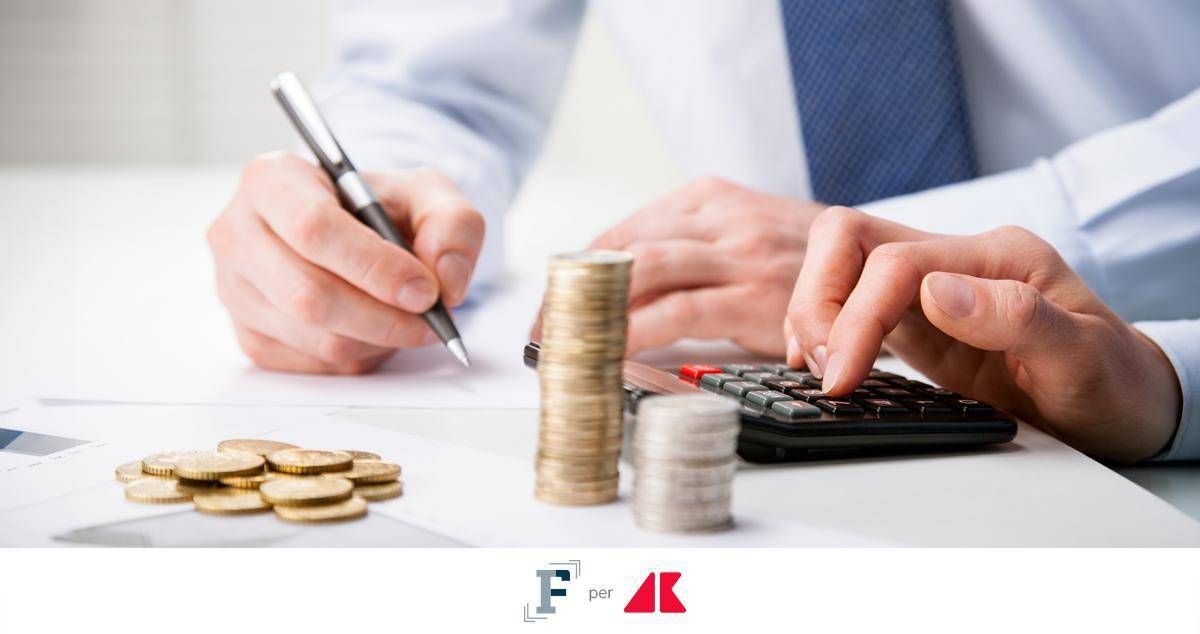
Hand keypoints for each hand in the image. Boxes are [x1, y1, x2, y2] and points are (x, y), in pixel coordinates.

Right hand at [208, 153, 484, 373]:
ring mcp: (235, 289)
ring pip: (315, 336)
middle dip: (384, 317)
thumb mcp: (430, 195)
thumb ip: (453, 226)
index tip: (425, 289)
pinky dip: (361, 356)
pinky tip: (377, 331)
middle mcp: (237, 233)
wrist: (360, 233)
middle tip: (432, 319)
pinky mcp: (250, 336)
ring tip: (411, 322)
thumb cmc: (385, 208)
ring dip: (379, 340)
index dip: (375, 267)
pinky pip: (313, 363)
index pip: (313, 229)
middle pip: (310, 294)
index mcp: (271, 180)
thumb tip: (446, 280)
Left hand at [533, 177, 823, 355]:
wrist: (886, 271)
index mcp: (711, 196)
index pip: (623, 231)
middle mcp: (721, 216)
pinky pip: (675, 312)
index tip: (552, 302)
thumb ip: (695, 248)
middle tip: (544, 329)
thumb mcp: (749, 232)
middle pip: (621, 247)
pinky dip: (632, 333)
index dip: (579, 270)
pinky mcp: (753, 296)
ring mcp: (738, 253)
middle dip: (571, 291)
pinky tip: (610, 352)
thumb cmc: (808, 264)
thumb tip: (628, 293)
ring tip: (565, 344)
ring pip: (640, 272)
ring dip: (593, 311)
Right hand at [784, 206, 1180, 461]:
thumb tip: (936, 293)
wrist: (1123, 404)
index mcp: (997, 254)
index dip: (855, 318)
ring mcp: (928, 287)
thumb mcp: (1084, 358)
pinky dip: (820, 329)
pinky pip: (845, 302)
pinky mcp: (911, 319)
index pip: (896, 262)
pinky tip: (825, 366)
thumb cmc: (1112, 383)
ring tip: (824, 374)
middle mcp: (953, 259)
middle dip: (817, 299)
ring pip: (836, 264)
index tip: (843, 378)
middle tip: (825, 368)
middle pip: (848, 238)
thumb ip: (1018, 317)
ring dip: (812, 312)